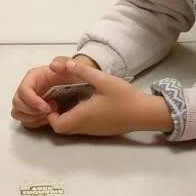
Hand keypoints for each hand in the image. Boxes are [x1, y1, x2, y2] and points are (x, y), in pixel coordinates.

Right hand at [11, 56, 99, 127]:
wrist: (76, 85)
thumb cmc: (71, 75)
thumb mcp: (70, 66)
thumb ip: (63, 62)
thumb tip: (53, 65)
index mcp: (33, 77)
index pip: (23, 90)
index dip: (32, 101)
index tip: (47, 108)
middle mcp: (27, 89)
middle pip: (17, 103)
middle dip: (32, 111)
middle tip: (49, 112)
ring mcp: (28, 101)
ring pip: (18, 113)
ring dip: (32, 118)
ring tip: (48, 115)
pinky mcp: (31, 111)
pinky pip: (25, 120)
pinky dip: (34, 123)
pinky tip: (47, 119)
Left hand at [13, 55, 171, 136]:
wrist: (146, 113)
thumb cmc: (125, 97)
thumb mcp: (103, 80)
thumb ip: (83, 71)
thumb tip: (66, 64)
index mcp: (83, 116)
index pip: (57, 125)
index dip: (50, 115)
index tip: (53, 100)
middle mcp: (86, 127)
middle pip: (63, 128)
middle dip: (56, 116)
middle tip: (58, 98)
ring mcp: (94, 131)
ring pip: (73, 128)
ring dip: (67, 116)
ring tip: (69, 98)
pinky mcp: (102, 130)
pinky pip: (83, 127)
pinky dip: (77, 118)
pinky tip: (84, 103)